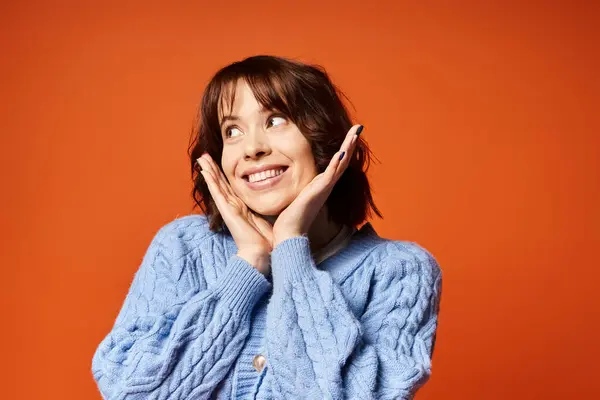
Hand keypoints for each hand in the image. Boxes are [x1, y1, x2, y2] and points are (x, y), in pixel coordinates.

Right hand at [197, 154, 272, 274]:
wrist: (262, 253)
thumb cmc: (268, 239)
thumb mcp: (268, 218)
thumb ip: (268, 208)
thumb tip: (277, 200)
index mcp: (242, 207)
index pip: (230, 187)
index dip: (223, 175)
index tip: (218, 163)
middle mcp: (233, 207)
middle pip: (220, 184)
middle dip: (213, 169)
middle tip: (204, 156)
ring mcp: (229, 208)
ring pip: (216, 185)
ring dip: (209, 171)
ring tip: (201, 159)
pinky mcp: (227, 211)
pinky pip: (217, 193)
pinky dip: (211, 181)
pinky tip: (204, 171)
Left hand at [272, 124, 362, 245]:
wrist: (289, 233)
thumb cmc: (290, 217)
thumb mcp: (297, 195)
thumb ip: (300, 186)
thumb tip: (293, 178)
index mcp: (321, 184)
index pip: (336, 162)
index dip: (344, 147)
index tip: (350, 133)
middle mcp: (326, 185)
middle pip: (343, 160)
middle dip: (350, 143)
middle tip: (358, 127)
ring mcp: (324, 188)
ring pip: (340, 164)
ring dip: (348, 148)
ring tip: (355, 133)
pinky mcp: (319, 192)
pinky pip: (329, 175)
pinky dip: (336, 164)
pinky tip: (341, 152)